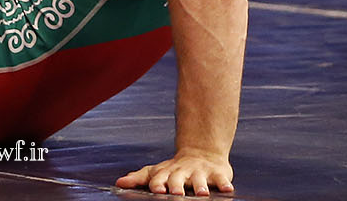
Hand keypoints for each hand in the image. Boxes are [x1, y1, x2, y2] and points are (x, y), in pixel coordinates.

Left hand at [116, 152, 233, 196]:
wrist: (201, 152)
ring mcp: (200, 171)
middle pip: (178, 179)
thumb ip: (138, 178)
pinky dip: (224, 184)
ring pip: (200, 180)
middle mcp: (182, 172)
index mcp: (166, 173)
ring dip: (201, 187)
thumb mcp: (156, 171)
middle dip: (177, 186)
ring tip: (202, 194)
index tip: (156, 190)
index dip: (157, 184)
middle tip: (176, 194)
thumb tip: (119, 183)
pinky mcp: (217, 172)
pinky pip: (221, 179)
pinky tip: (227, 190)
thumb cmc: (175, 168)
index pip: (159, 179)